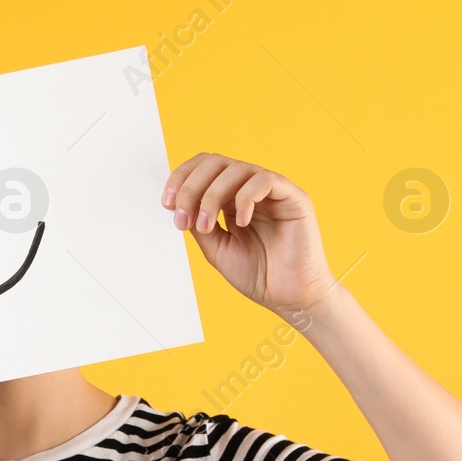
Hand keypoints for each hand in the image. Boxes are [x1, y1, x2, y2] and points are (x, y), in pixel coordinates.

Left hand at [163, 153, 336, 314]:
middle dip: (190, 187)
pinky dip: (244, 198)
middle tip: (181, 216)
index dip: (181, 178)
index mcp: (232, 198)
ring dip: (211, 196)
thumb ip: (198, 223)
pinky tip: (240, 223)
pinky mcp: (294, 197)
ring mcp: (272, 192)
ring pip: (236, 169)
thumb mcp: (215, 247)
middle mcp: (251, 189)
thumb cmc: (258, 275)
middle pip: (215, 162)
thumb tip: (178, 203)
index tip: (167, 204)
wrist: (289, 298)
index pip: (204, 168)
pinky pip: (265, 180)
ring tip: (207, 227)